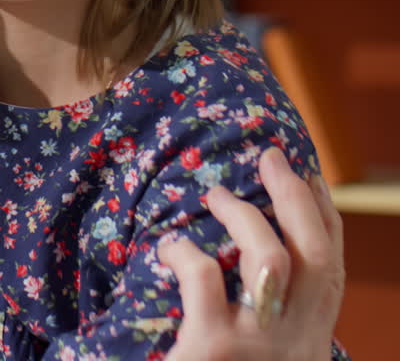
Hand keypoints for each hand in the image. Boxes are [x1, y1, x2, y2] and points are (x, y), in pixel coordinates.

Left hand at [159, 147, 344, 359]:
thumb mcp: (262, 355)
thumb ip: (266, 317)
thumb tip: (249, 260)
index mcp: (307, 342)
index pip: (329, 271)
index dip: (325, 220)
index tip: (312, 178)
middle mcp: (295, 343)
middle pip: (314, 255)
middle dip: (296, 197)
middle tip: (272, 157)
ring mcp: (257, 345)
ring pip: (271, 260)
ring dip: (245, 217)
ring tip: (216, 195)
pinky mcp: (212, 348)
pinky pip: (204, 278)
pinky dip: (186, 252)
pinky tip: (170, 249)